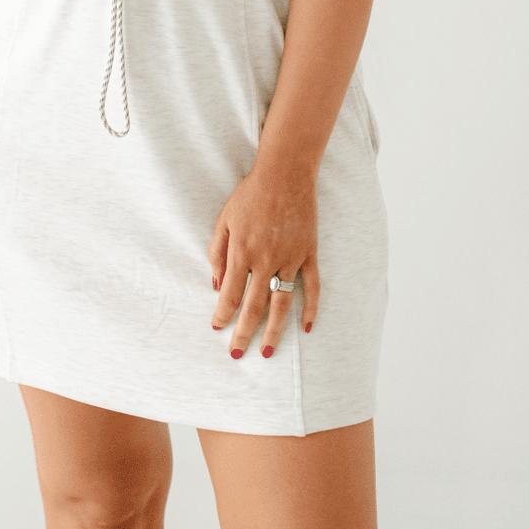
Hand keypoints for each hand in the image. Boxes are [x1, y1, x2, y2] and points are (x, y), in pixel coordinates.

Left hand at [208, 165, 319, 357]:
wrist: (285, 174)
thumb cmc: (250, 195)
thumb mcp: (224, 220)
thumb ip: (217, 252)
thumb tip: (215, 283)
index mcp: (242, 252)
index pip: (230, 294)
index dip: (222, 314)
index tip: (217, 328)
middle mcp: (266, 260)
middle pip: (254, 306)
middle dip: (244, 333)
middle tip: (236, 354)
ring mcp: (290, 259)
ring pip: (282, 303)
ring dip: (274, 331)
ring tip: (268, 352)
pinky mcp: (309, 254)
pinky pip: (312, 287)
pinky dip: (311, 309)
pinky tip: (306, 328)